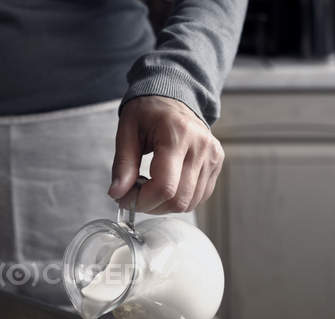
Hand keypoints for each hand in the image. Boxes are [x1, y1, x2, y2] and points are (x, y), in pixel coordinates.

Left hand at [109, 96, 224, 212]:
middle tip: (134, 195)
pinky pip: (199, 197)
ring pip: (190, 203)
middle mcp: (201, 146)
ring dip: (164, 205)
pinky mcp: (216, 163)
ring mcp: (212, 156)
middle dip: (151, 206)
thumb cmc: (148, 112)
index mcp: (177, 135)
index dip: (142, 201)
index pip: (164, 186)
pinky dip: (178, 200)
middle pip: (178, 199)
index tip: (125, 199)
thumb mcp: (126, 132)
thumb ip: (122, 164)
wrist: (173, 96)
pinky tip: (165, 186)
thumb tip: (117, 194)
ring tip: (149, 188)